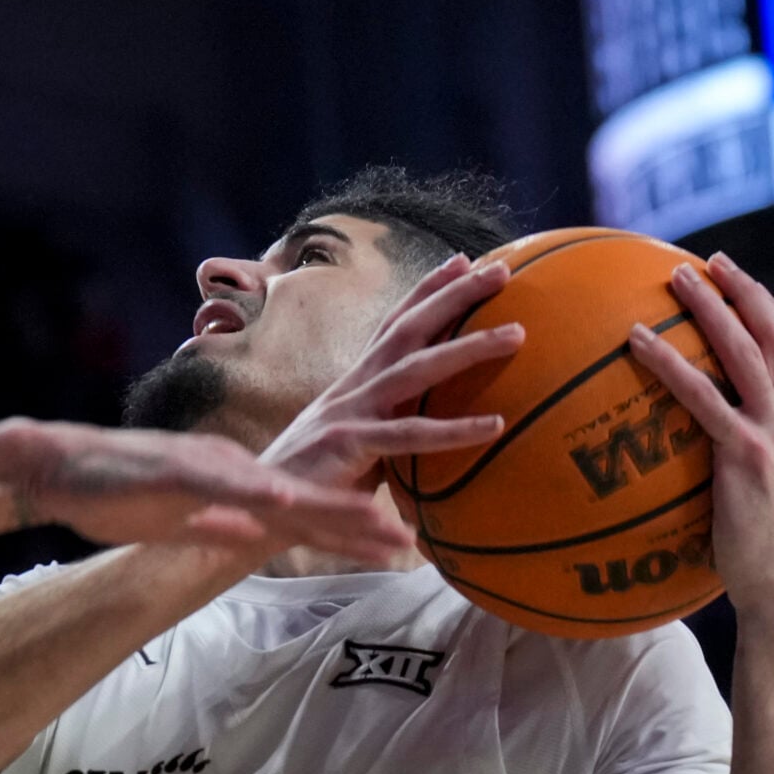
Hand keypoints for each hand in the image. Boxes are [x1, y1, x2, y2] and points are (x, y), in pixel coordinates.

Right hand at [0, 420, 412, 563]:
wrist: (50, 466)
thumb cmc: (108, 495)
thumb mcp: (178, 519)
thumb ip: (220, 523)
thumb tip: (258, 535)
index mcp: (240, 479)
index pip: (313, 504)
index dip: (362, 519)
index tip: (410, 537)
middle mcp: (237, 469)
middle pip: (318, 495)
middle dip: (374, 512)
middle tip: (424, 530)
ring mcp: (211, 470)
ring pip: (288, 495)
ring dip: (338, 514)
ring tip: (390, 536)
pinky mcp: (177, 476)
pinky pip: (225, 493)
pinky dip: (260, 501)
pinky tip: (290, 511)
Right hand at [260, 255, 521, 491]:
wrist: (256, 511)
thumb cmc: (312, 484)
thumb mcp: (356, 447)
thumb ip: (391, 431)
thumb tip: (435, 436)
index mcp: (355, 383)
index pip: (394, 325)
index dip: (426, 291)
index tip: (464, 262)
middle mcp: (353, 387)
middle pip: (407, 328)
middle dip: (452, 294)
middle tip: (499, 269)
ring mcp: (350, 412)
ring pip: (415, 369)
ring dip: (467, 348)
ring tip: (517, 334)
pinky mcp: (349, 445)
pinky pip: (410, 435)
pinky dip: (453, 429)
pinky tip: (495, 424)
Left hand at [628, 253, 773, 619]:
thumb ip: (770, 463)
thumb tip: (731, 447)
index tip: (747, 286)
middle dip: (747, 293)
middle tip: (712, 262)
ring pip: (745, 353)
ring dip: (710, 309)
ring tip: (677, 279)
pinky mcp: (748, 455)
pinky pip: (702, 397)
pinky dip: (670, 362)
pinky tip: (638, 342)